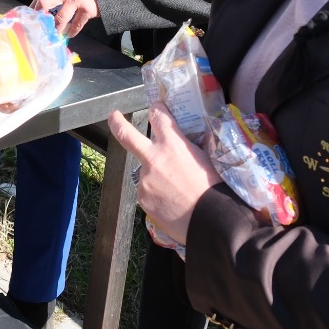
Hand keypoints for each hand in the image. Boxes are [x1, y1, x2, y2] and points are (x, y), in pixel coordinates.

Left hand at [33, 0, 99, 35]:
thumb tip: (45, 9)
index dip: (34, 7)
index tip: (31, 17)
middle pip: (45, 2)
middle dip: (40, 16)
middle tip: (39, 26)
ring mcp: (77, 0)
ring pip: (60, 18)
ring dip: (56, 28)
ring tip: (55, 34)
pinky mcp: (87, 10)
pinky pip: (76, 25)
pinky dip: (72, 31)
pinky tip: (70, 34)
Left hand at [108, 107, 219, 245]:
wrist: (212, 221)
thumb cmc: (215, 189)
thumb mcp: (206, 160)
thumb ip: (190, 151)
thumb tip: (188, 147)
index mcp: (174, 145)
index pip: (159, 117)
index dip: (156, 108)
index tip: (154, 106)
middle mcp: (154, 158)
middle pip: (127, 134)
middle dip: (117, 122)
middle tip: (113, 115)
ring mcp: (145, 179)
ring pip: (146, 173)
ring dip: (156, 179)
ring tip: (178, 194)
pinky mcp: (143, 199)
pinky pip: (148, 194)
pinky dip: (158, 197)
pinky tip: (173, 205)